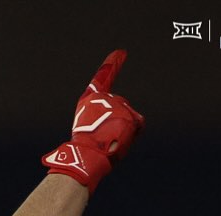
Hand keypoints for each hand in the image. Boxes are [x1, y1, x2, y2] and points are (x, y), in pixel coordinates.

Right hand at [42, 50, 143, 193]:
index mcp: (89, 101)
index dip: (111, 65)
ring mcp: (116, 105)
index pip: (101, 80)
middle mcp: (103, 98)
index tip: (121, 52)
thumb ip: (102, 124)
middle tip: (104, 141)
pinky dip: (132, 133)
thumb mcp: (87, 134)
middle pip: (119, 109)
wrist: (84, 158)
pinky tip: (121, 140)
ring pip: (128, 119)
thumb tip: (111, 136)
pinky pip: (137, 124)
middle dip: (116, 125)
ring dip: (122, 134)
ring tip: (109, 144)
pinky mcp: (128, 115)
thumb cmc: (83, 153)